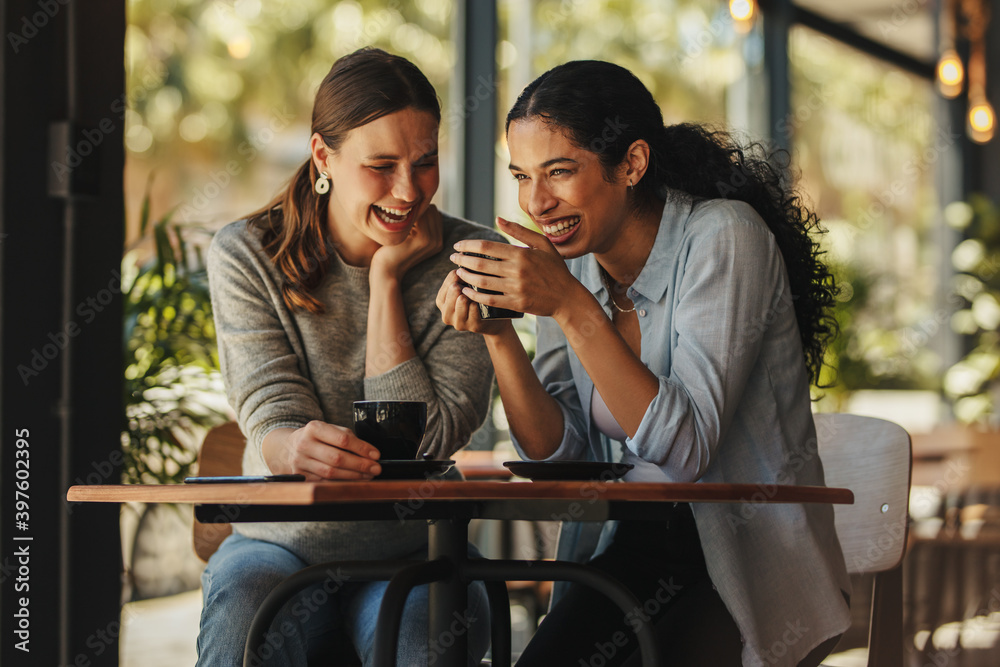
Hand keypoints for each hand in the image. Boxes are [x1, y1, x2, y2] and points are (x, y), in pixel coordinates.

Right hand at [266, 421, 381, 480]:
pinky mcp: (300, 476)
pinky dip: (342, 483)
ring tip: (368, 475)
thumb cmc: (314, 437)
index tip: (376, 454)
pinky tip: (354, 481)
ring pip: (331, 473)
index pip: (342, 439)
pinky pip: (324, 482)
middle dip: (360, 465)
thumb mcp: (327, 429)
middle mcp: (304, 445)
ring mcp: (300, 462)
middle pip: (337, 458)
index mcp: (313, 428)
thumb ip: (346, 437)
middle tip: (376, 468)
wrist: (286, 447)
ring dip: (353, 476)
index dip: (362, 448)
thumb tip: (369, 452)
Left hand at [370, 204, 443, 280]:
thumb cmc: (392, 250)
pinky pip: (419, 215)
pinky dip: (406, 216)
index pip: (434, 212)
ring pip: (426, 210)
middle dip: (416, 210)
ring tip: (399, 224)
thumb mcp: (409, 236)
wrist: (387, 270)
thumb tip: (419, 202)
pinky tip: (397, 227)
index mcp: (437, 241)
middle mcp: (438, 241)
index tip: (404, 220)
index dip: (419, 211)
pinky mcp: (423, 238)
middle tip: (400, 220)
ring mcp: (432, 240)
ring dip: (411, 212)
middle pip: (432, 209)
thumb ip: (419, 224)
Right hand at [436, 269, 511, 335]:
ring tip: (475, 290)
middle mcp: (446, 314)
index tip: (466, 271)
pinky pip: (474, 311)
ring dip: (469, 294)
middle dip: (462, 284)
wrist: (493, 322)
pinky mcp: (473, 327)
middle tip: (471, 279)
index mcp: (442, 301)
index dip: (457, 276)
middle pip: (452, 292)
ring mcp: (459, 323)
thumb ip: (462, 275)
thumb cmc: (478, 298)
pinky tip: (481, 299)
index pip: (447, 283)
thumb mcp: (467, 287)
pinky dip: (478, 304)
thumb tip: (462, 252)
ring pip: (461, 301)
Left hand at [450, 217, 585, 320]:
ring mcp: (516, 288)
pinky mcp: (516, 303)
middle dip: (462, 261)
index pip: (487, 247)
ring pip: (482, 282)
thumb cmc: (555, 269)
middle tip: (453, 259)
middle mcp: (517, 271)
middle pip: (481, 264)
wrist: (567, 297)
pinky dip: (475, 295)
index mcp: (521, 254)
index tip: (458, 246)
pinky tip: (466, 291)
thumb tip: (498, 219)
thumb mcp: (542, 244)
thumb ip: (519, 231)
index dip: (468, 246)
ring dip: (465, 278)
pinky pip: (489, 299)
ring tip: (457, 274)